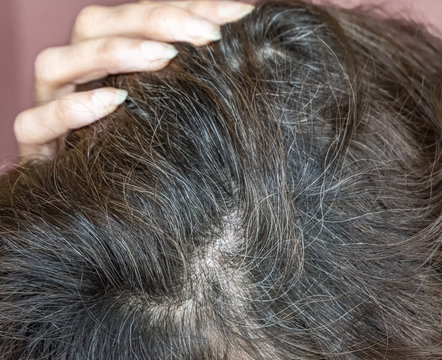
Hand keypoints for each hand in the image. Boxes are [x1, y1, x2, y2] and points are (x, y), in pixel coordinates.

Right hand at [14, 0, 253, 159]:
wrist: (109, 216)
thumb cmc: (152, 153)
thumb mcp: (177, 108)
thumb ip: (196, 75)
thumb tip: (244, 35)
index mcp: (108, 60)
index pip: (138, 18)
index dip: (185, 8)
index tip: (236, 13)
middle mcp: (76, 76)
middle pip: (96, 27)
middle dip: (154, 22)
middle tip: (205, 33)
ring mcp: (50, 109)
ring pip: (57, 64)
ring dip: (112, 53)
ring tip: (165, 57)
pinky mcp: (38, 148)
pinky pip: (34, 123)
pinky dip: (72, 109)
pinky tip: (114, 102)